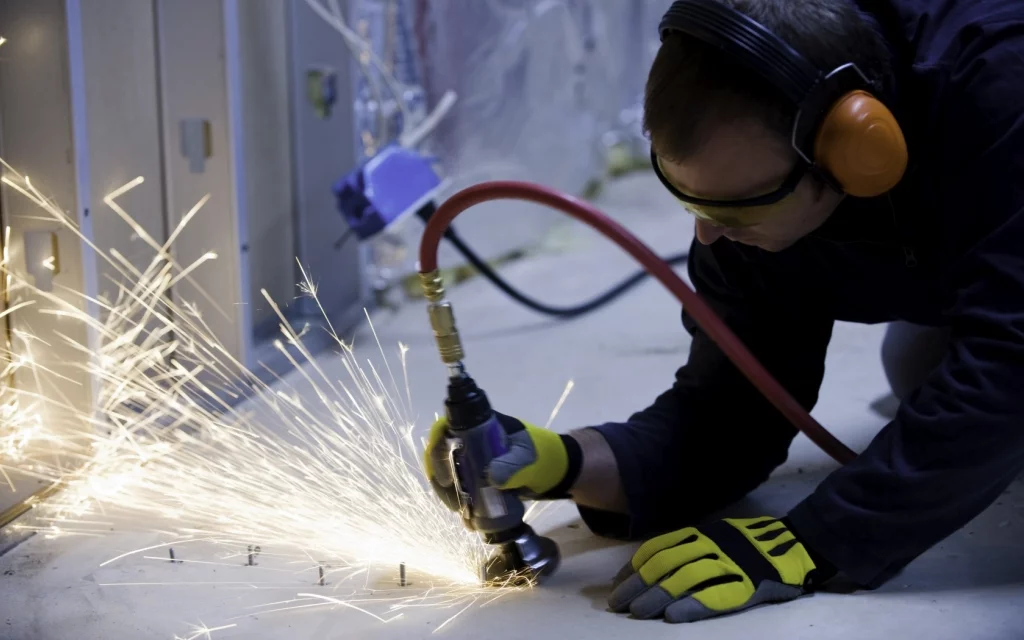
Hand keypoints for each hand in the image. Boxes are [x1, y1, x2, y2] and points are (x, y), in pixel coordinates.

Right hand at [422, 413, 574, 509]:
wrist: (557, 473)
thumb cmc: (544, 456)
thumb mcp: (530, 458)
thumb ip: (514, 465)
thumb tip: (491, 478)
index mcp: (480, 426)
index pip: (446, 429)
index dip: (437, 449)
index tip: (445, 477)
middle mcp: (471, 441)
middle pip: (441, 456)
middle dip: (442, 481)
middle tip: (455, 503)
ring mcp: (473, 461)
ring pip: (448, 475)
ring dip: (450, 496)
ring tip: (466, 516)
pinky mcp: (478, 480)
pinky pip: (461, 490)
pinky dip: (462, 505)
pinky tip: (471, 520)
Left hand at [609, 517, 823, 621]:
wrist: (798, 545)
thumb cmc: (753, 545)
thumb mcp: (717, 536)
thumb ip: (690, 546)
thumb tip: (653, 565)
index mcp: (702, 533)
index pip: (658, 548)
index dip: (634, 567)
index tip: (617, 583)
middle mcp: (711, 545)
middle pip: (665, 564)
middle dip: (637, 584)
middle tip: (617, 603)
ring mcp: (729, 564)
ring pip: (684, 579)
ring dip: (657, 597)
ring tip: (638, 613)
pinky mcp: (748, 586)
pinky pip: (715, 596)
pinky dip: (691, 607)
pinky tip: (672, 617)